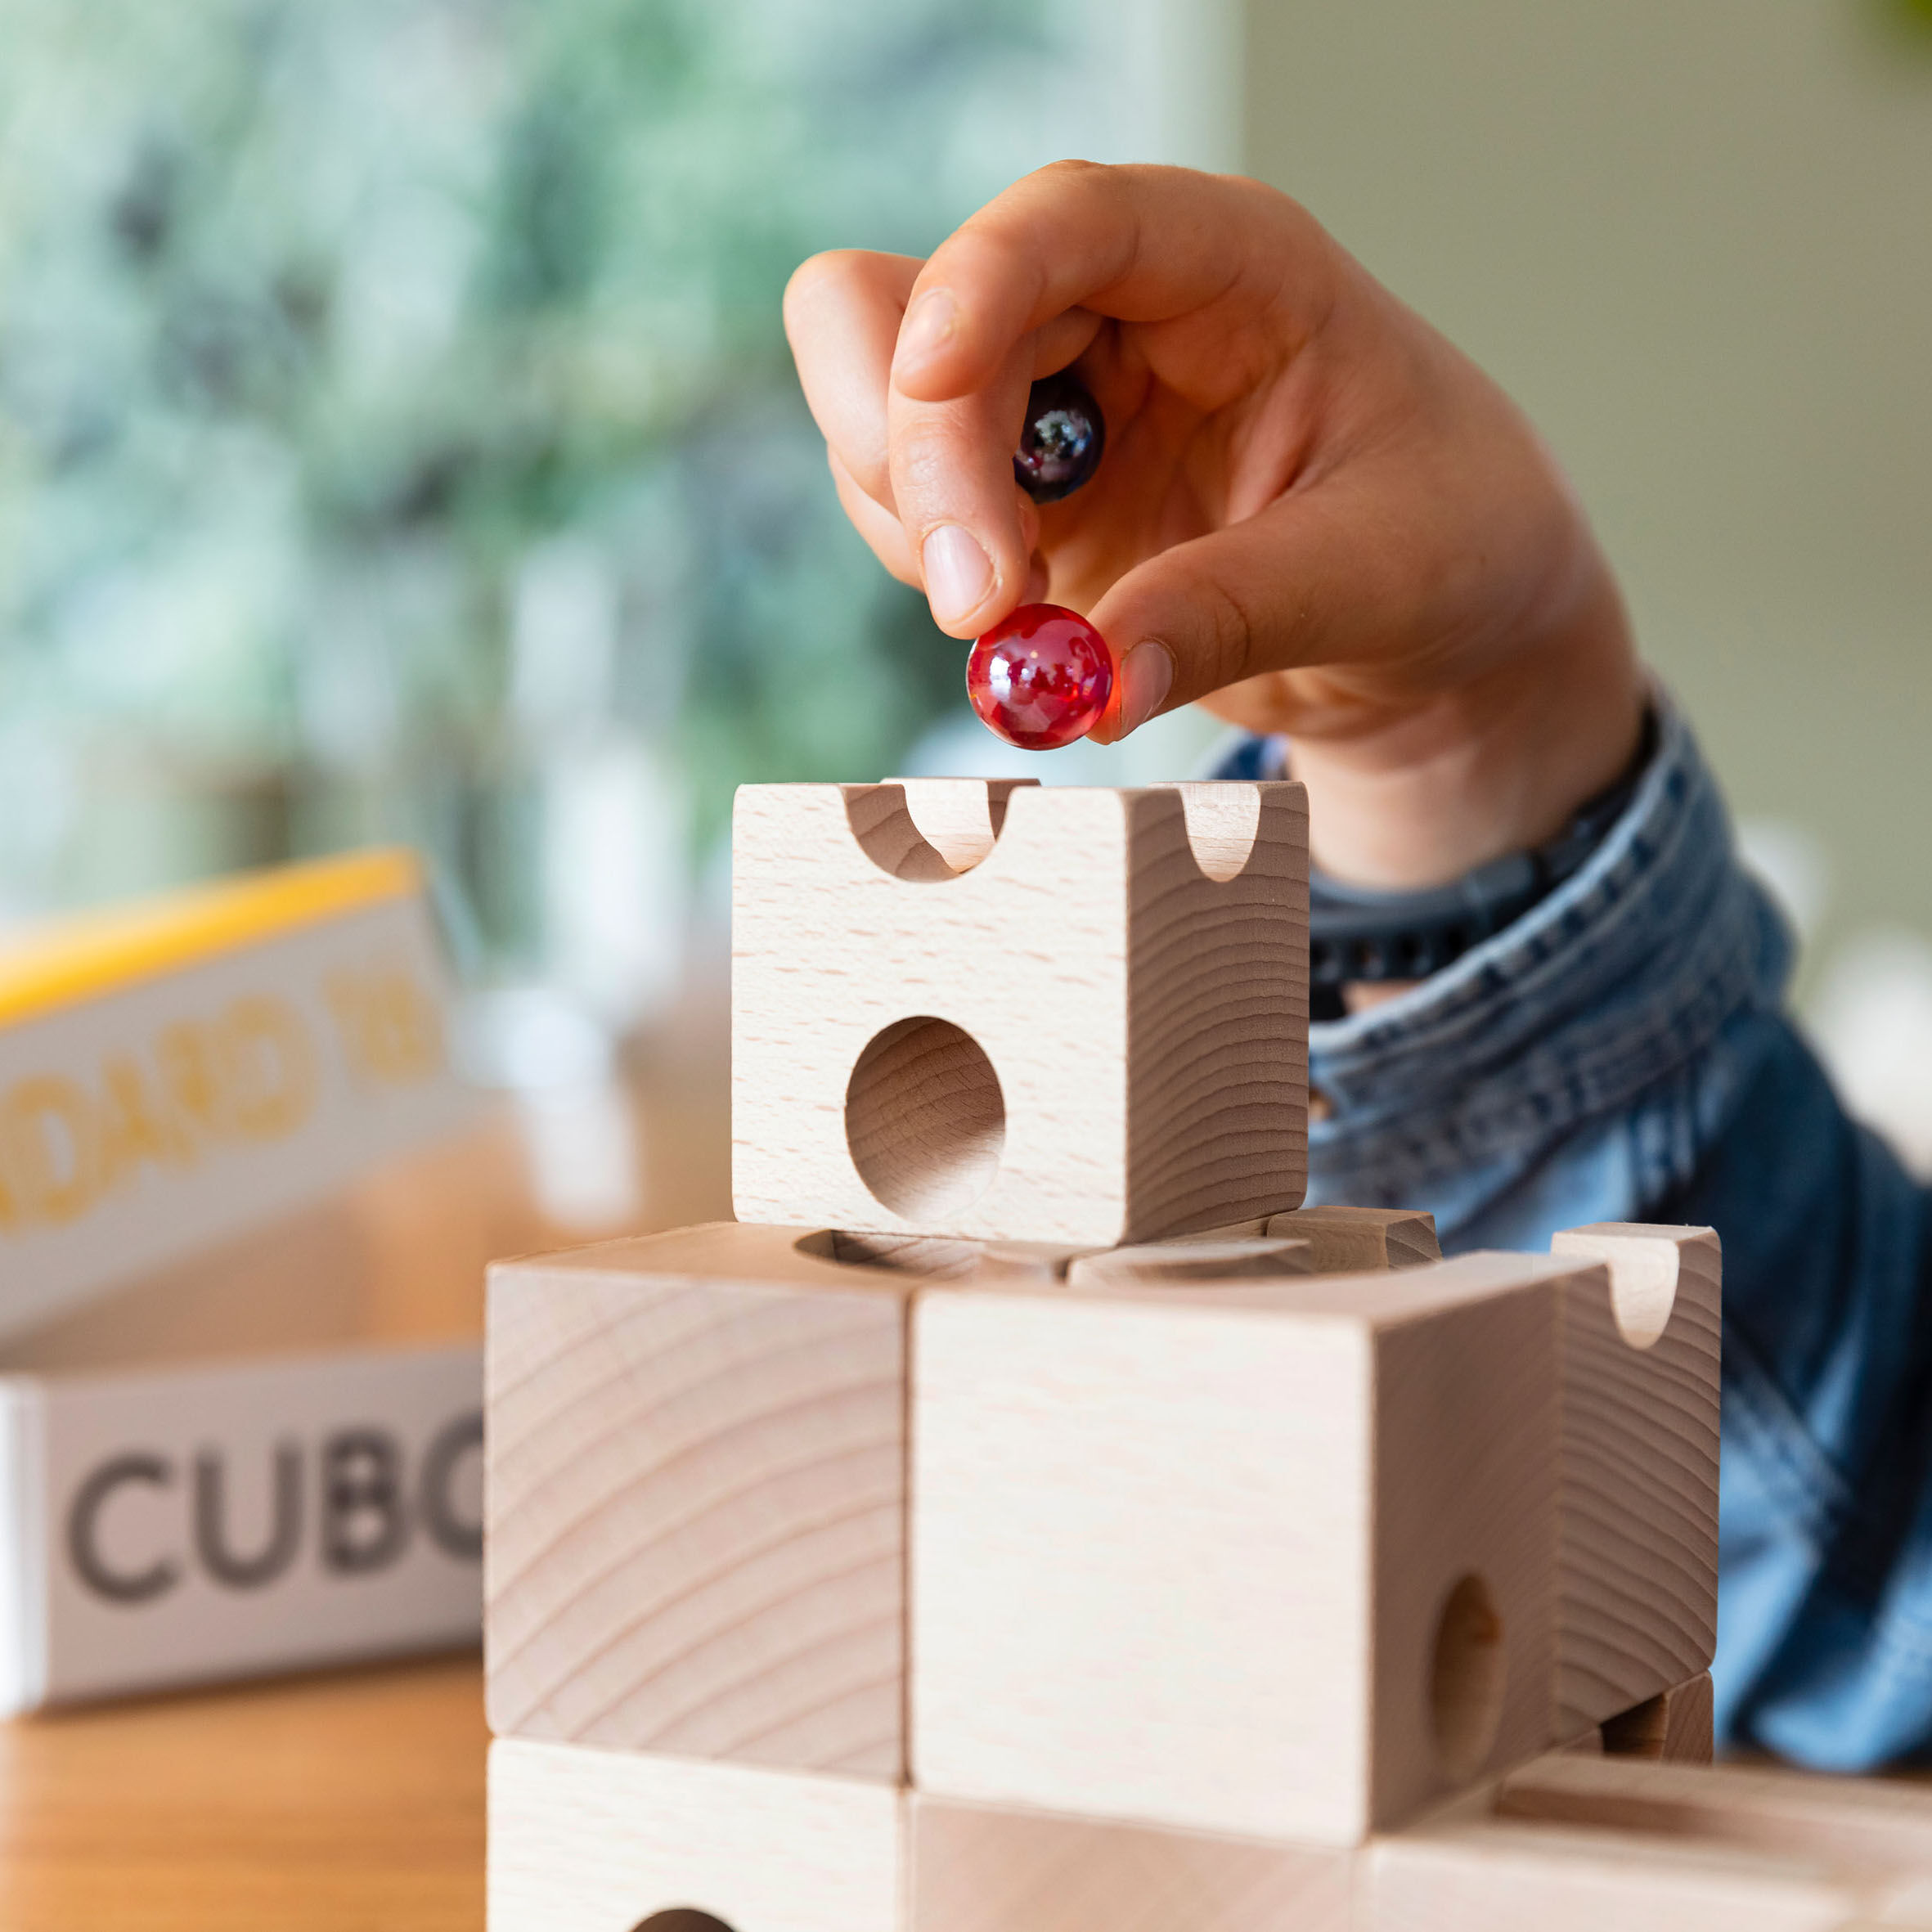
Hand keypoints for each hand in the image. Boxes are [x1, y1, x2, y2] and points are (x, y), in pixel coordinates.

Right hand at [784, 162, 1643, 887]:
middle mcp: (1113, 313)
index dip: (978, 284)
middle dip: (916, 454)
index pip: (1069, 220)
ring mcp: (1050, 408)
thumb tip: (1090, 687)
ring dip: (920, 529)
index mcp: (1227, 265)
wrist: (1440, 626)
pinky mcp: (1019, 503)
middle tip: (980, 604)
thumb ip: (1234, 614)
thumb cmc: (1450, 544)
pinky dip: (941, 582)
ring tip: (1032, 625)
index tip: (933, 388)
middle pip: (907, 311)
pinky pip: (909, 515)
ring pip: (880, 412)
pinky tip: (1036, 634)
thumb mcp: (1377, 573)